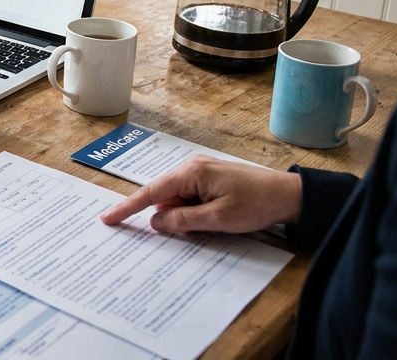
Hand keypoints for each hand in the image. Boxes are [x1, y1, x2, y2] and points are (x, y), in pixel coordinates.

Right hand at [99, 155, 302, 234]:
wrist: (289, 195)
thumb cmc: (256, 204)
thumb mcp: (218, 219)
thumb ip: (183, 221)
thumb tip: (156, 222)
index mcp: (191, 173)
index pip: (150, 193)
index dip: (127, 208)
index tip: (108, 218)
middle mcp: (191, 167)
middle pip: (163, 196)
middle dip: (167, 217)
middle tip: (194, 228)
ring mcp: (201, 172)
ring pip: (177, 199)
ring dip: (183, 217)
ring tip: (211, 225)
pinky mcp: (210, 180)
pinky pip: (189, 197)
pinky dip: (192, 212)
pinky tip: (208, 221)